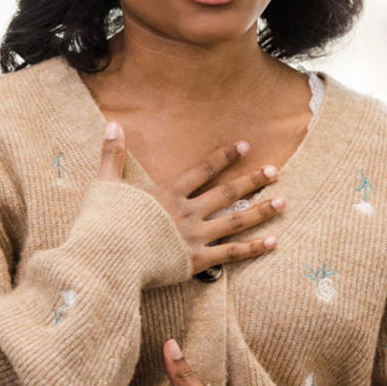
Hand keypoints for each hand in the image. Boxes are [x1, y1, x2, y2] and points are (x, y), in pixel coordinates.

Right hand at [97, 121, 283, 273]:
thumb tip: (112, 123)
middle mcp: (187, 212)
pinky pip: (231, 254)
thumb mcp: (105, 185)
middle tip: (275, 171)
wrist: (107, 259)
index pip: (203, 169)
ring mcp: (194, 237)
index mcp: (169, 193)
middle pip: (227, 192)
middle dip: (252, 180)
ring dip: (261, 211)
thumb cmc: (103, 224)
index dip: (225, 156)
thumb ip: (112, 155)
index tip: (246, 146)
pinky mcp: (196, 262)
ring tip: (284, 202)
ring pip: (235, 221)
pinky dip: (253, 249)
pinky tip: (273, 243)